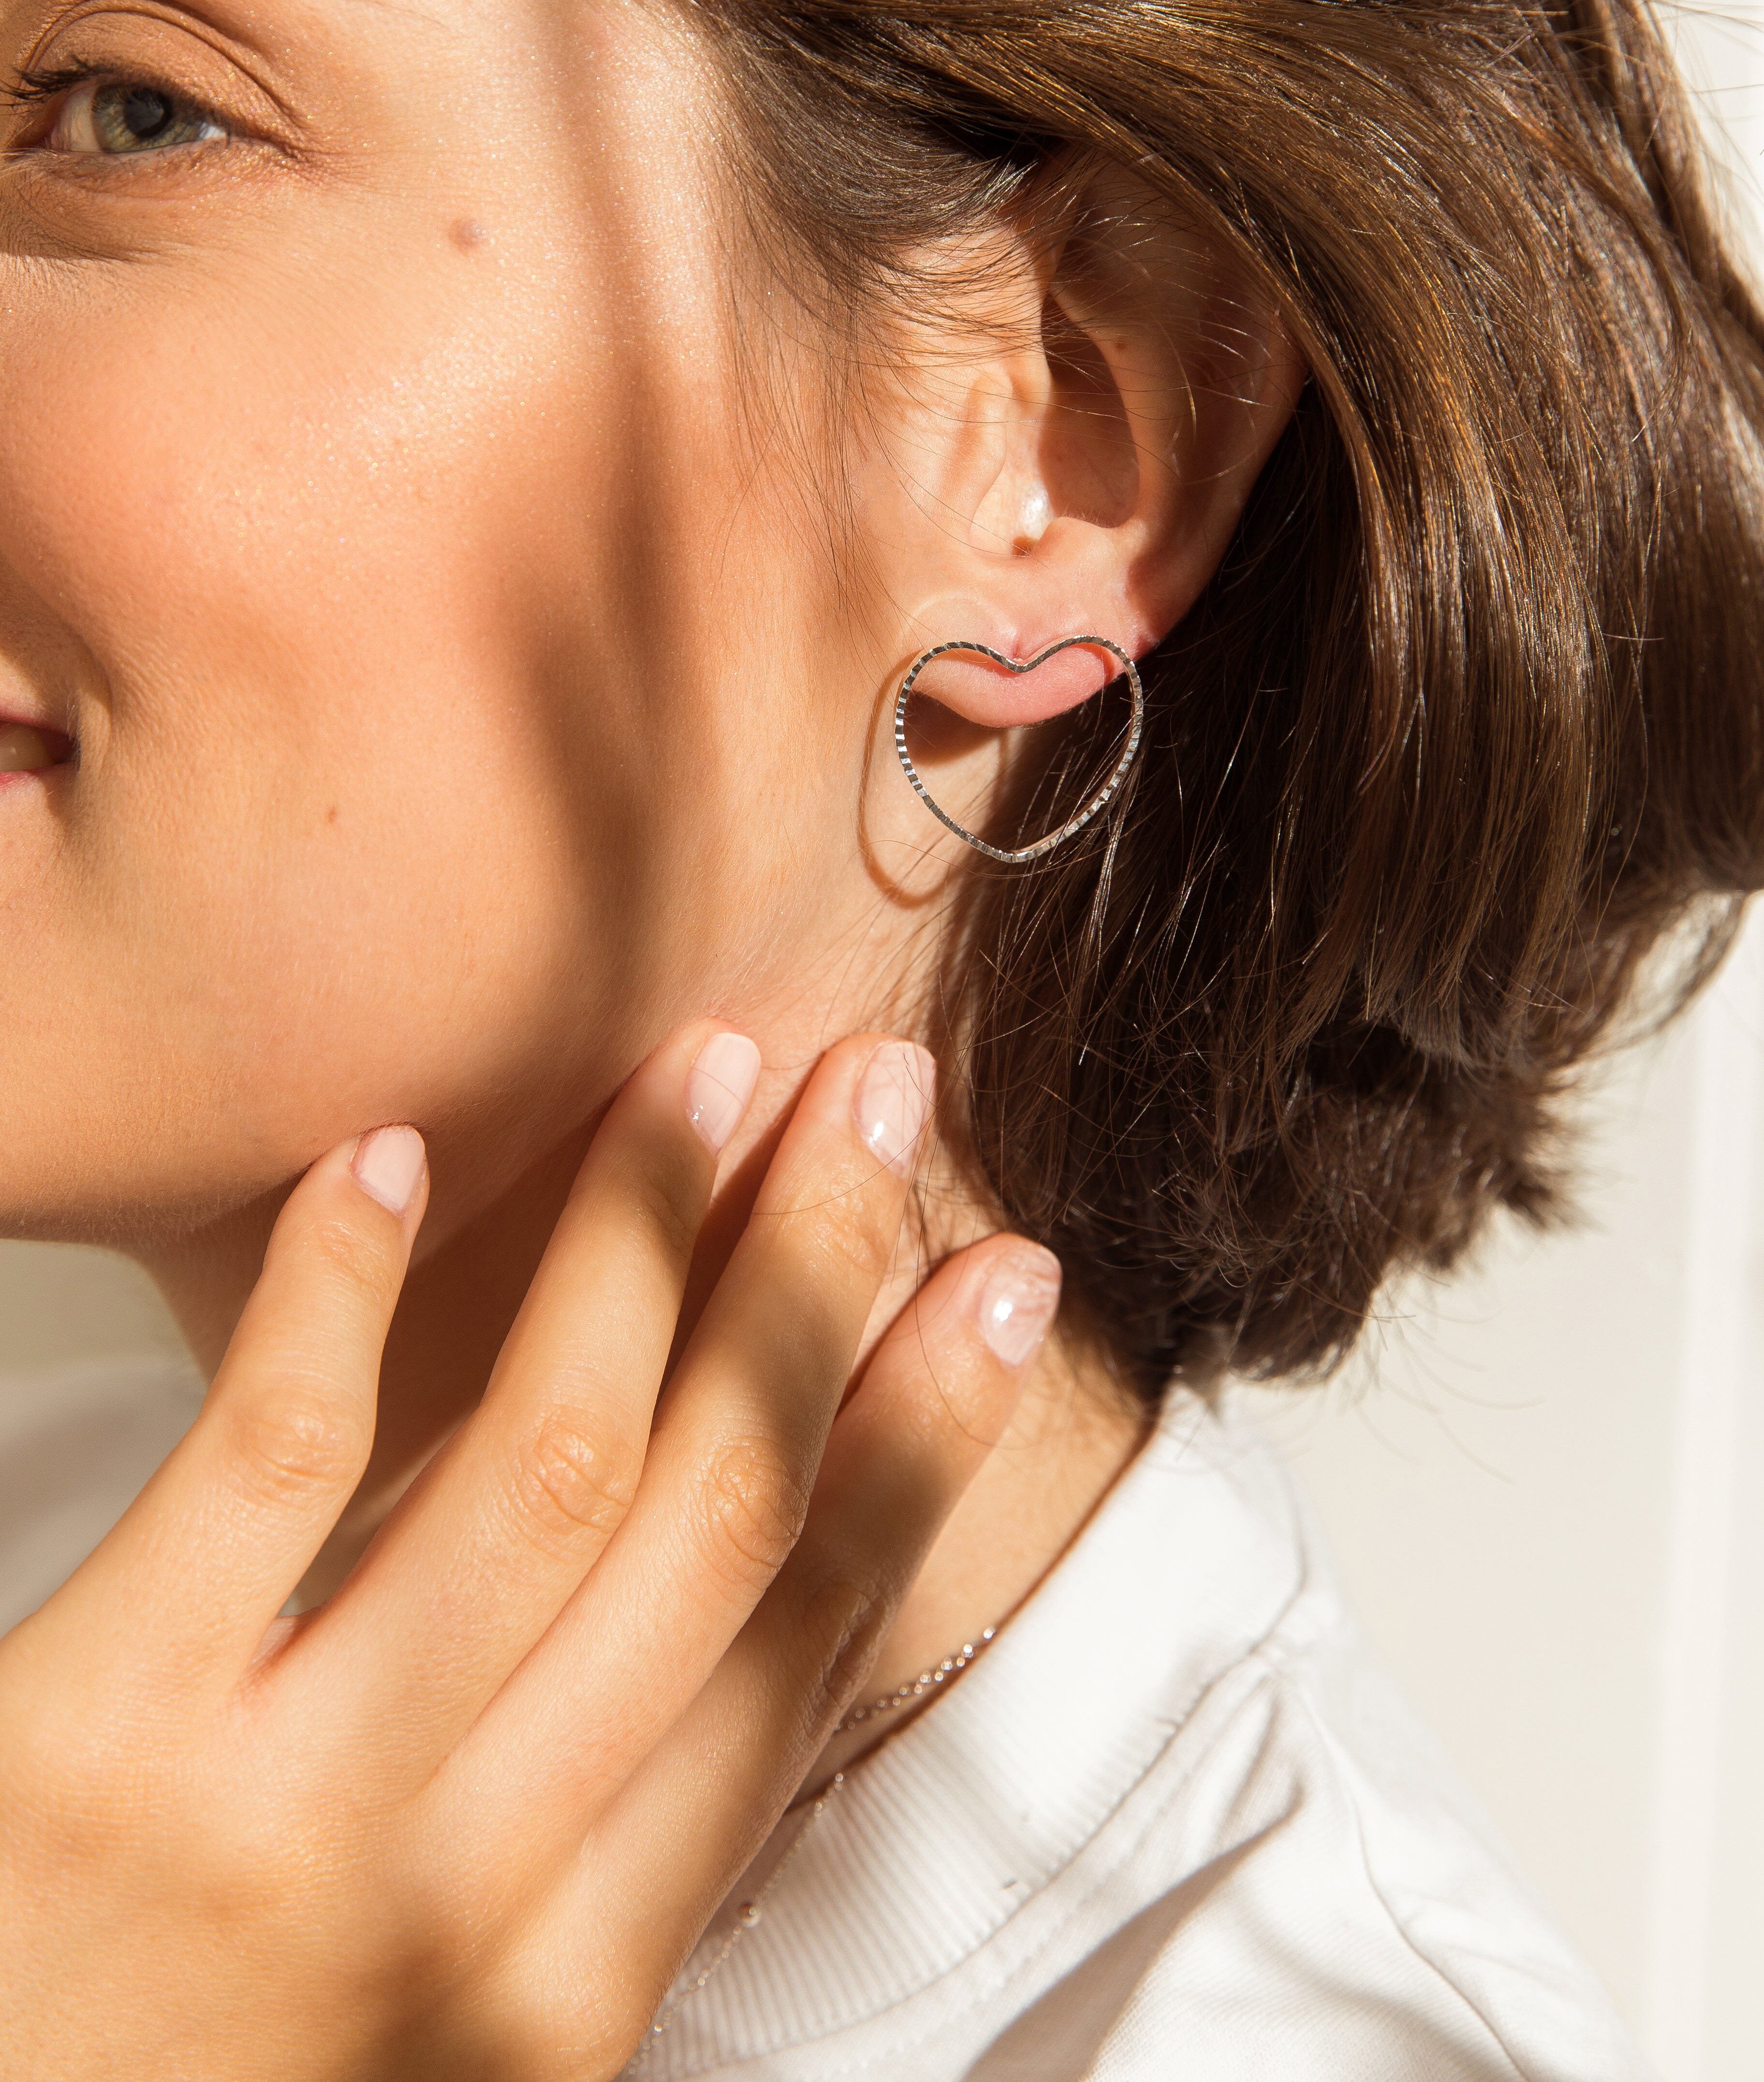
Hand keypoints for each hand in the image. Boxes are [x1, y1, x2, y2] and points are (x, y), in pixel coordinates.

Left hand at [0, 1028, 1059, 2079]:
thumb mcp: (441, 2024)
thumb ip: (566, 1845)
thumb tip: (713, 1598)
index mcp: (568, 1987)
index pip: (797, 1646)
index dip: (919, 1442)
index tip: (996, 1282)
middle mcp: (461, 1903)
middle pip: (710, 1519)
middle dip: (820, 1278)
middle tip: (880, 1096)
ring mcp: (277, 1817)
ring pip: (541, 1467)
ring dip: (643, 1238)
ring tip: (702, 1073)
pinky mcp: (82, 1743)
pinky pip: (271, 1462)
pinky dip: (343, 1289)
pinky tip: (387, 1161)